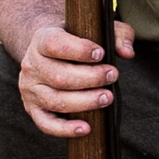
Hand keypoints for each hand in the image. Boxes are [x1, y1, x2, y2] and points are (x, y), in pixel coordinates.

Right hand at [17, 19, 134, 136]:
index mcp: (42, 39)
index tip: (101, 53)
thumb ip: (116, 35)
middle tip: (113, 75)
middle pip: (59, 76)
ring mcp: (30, 89)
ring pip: (55, 101)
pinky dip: (66, 129)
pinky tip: (86, 128)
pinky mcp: (33, 109)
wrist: (48, 50)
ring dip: (84, 101)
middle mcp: (32, 65)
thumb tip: (128, 52)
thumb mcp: (95, 29)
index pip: (55, 45)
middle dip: (90, 78)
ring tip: (107, 97)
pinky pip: (46, 124)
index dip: (79, 50)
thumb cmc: (77, 39)